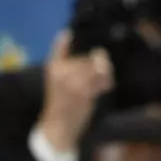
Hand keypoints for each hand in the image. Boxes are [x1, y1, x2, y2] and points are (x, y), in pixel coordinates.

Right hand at [38, 29, 112, 155]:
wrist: (59, 127)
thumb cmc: (61, 104)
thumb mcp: (56, 80)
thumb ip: (62, 61)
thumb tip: (70, 38)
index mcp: (53, 66)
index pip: (62, 43)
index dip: (68, 37)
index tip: (72, 33)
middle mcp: (62, 71)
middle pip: (86, 58)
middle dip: (98, 64)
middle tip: (105, 72)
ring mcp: (73, 81)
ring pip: (95, 67)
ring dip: (105, 72)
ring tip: (106, 79)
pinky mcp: (84, 92)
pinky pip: (100, 80)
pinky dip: (107, 81)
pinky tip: (107, 85)